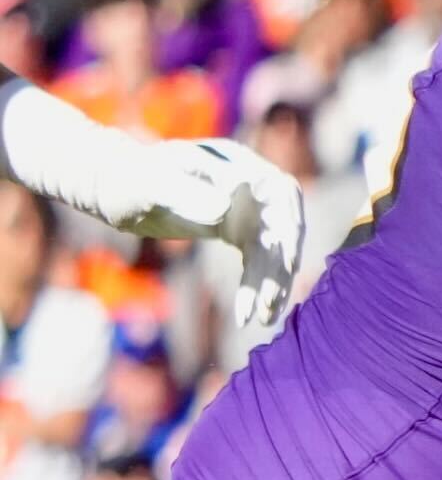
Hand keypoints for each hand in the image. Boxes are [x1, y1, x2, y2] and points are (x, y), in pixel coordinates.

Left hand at [124, 138, 308, 337]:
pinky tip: (251, 314)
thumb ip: (184, 192)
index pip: (280, 193)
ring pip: (272, 249)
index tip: (285, 261)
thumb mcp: (152, 185)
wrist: (114, 188)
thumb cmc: (129, 179)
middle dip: (279, 265)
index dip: (288, 226)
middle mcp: (250, 185)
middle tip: (270, 300)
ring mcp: (246, 209)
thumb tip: (225, 211)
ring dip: (270, 284)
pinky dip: (256, 286)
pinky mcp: (237, 231)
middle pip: (282, 226)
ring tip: (263, 317)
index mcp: (236, 162)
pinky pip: (257, 261)